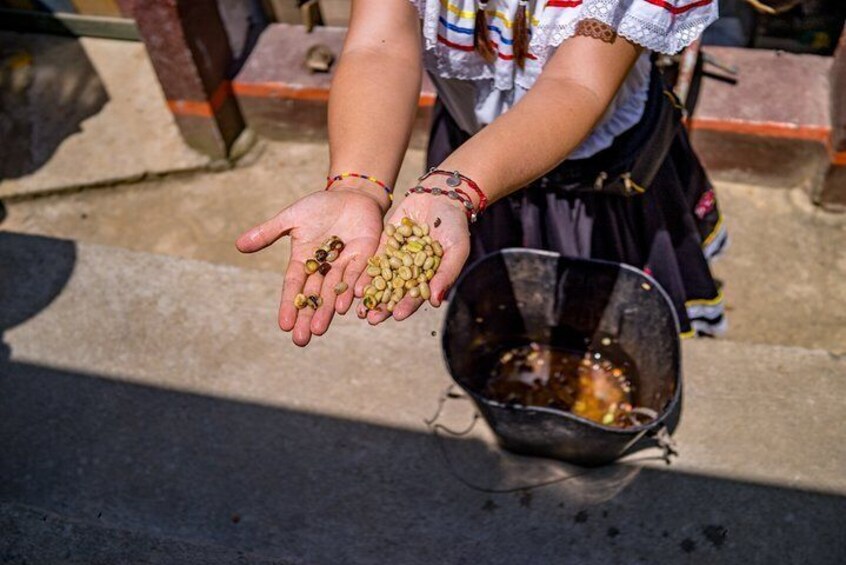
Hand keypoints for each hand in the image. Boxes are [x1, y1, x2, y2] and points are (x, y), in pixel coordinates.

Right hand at [236, 188, 384, 345]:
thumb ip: (269, 232)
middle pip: (315, 296)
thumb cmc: (319, 206)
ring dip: (328, 310)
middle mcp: (325, 269)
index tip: (283, 325)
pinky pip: (360, 274)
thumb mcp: (292, 217)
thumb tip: (238, 245)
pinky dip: (355, 287)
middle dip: (308, 318)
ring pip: (336, 291)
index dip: (289, 305)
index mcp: (304, 261)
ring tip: (320, 329)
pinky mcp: (366, 257)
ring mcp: (346, 265)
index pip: (294, 287)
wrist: (352, 195)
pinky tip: (350, 302)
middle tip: (301, 340)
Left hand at [356, 192, 470, 324]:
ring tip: (359, 307)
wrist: (441, 196)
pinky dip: (365, 272)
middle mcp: (411, 271)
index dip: (407, 305)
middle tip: (371, 319)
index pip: (417, 295)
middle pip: (395, 292)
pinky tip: (356, 283)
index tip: (397, 315)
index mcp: (428, 277)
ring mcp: (397, 258)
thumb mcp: (457, 250)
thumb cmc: (455, 226)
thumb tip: (436, 302)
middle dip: (383, 306)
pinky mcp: (385, 244)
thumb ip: (447, 275)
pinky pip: (374, 260)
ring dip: (371, 294)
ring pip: (382, 279)